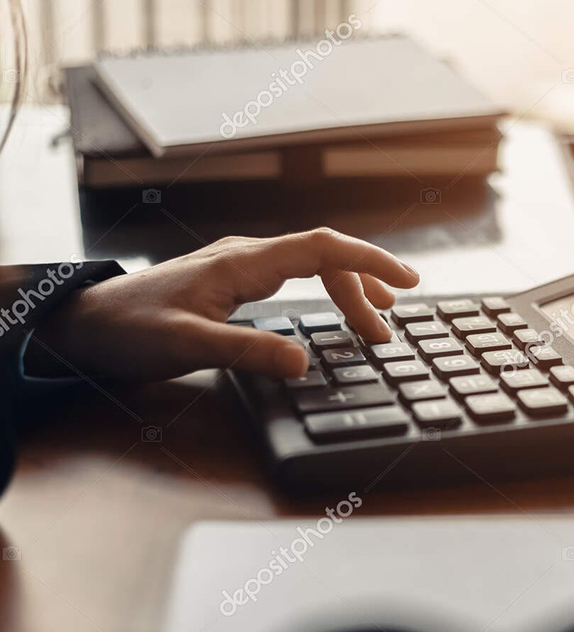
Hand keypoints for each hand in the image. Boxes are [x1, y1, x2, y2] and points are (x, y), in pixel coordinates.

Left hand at [24, 229, 418, 380]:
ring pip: (311, 267)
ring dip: (347, 291)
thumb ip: (247, 351)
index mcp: (243, 262)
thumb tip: (304, 362)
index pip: (322, 249)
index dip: (369, 261)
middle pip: (324, 259)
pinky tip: (332, 311)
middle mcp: (247, 256)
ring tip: (375, 321)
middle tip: (386, 332)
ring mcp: (241, 266)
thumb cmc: (129, 330)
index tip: (407, 281)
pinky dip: (323, 292)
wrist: (86, 324)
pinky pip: (294, 277)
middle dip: (363, 289)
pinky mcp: (235, 282)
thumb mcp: (187, 346)